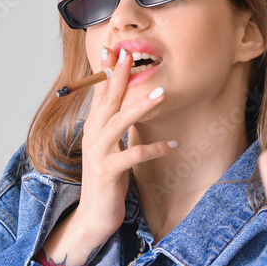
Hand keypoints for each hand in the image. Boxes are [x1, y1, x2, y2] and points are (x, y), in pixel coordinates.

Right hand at [75, 46, 177, 238]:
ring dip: (141, 106)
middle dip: (120, 77)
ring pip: (119, 123)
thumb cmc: (107, 180)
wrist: (94, 215)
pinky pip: (133, 156)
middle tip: (132, 55)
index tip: (114, 50)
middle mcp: (92, 137)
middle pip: (107, 101)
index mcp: (93, 128)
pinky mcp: (108, 172)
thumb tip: (125, 103)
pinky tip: (173, 144)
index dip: (106, 71)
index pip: (99, 94)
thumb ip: (115, 126)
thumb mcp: (110, 148)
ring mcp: (98, 154)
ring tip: (162, 93)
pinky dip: (155, 148)